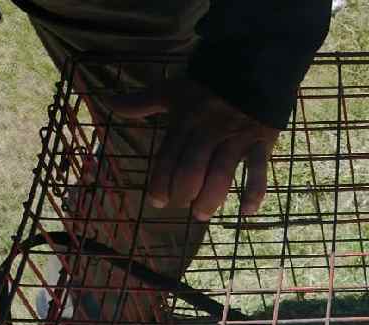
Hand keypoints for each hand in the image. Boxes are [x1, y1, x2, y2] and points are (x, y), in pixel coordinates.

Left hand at [109, 78, 277, 221]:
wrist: (251, 66)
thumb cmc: (209, 84)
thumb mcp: (173, 90)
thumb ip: (142, 102)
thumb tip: (108, 102)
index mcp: (185, 122)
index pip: (168, 157)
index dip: (160, 181)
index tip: (157, 201)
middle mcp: (208, 132)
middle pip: (192, 169)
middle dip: (184, 192)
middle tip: (183, 207)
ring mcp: (235, 139)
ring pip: (220, 173)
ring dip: (210, 198)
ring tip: (202, 214)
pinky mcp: (260, 142)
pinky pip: (258, 170)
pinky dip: (254, 192)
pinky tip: (247, 211)